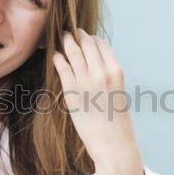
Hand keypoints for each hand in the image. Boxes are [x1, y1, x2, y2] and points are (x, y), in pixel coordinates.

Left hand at [52, 28, 143, 174]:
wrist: (113, 143)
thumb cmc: (116, 120)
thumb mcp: (118, 91)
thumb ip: (108, 75)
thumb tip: (95, 63)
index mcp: (116, 71)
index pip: (102, 44)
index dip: (92, 38)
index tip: (84, 37)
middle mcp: (102, 73)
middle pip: (87, 44)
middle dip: (77, 35)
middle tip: (68, 31)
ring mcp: (86, 82)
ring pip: (73, 52)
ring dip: (66, 42)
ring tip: (60, 37)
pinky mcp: (72, 92)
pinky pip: (62, 67)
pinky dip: (58, 58)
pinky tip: (55, 55)